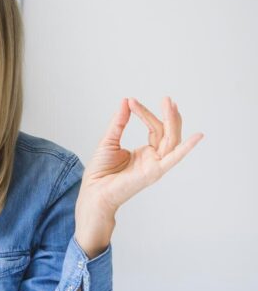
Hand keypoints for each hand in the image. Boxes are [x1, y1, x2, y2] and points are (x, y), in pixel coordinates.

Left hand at [75, 96, 202, 255]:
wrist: (93, 192)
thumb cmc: (100, 172)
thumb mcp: (109, 141)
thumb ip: (119, 122)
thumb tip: (126, 101)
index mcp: (145, 152)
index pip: (154, 128)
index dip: (146, 113)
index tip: (131, 101)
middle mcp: (154, 158)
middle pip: (167, 132)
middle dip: (168, 115)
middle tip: (166, 99)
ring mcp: (156, 165)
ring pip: (171, 140)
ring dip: (172, 121)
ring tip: (169, 104)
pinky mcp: (154, 172)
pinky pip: (174, 158)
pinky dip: (186, 148)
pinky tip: (197, 136)